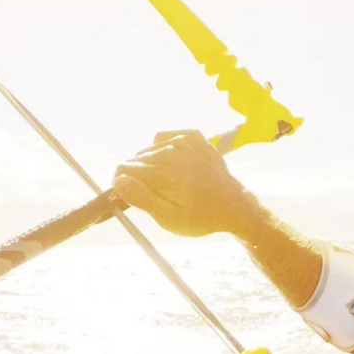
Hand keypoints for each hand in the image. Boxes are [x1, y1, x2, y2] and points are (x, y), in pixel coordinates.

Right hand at [110, 130, 255, 237]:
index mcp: (163, 170)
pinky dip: (165, 150)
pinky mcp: (193, 136)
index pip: (123, 169)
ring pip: (149, 149)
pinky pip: (165, 138)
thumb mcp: (169, 218)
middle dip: (138, 176)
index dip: (123, 185)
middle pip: (136, 159)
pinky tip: (175, 165)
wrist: (234, 206)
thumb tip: (119, 181)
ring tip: (169, 182)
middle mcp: (172, 150)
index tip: (132, 198)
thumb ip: (142, 199)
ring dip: (152, 164)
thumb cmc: (200, 217)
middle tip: (156, 195)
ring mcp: (184, 140)